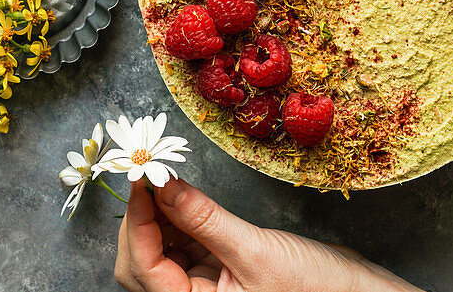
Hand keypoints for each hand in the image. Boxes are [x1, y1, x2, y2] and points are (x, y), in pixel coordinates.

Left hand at [115, 178, 420, 291]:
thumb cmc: (315, 289)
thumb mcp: (253, 250)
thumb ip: (204, 218)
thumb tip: (163, 184)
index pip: (143, 267)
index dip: (138, 220)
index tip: (141, 178)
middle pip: (142, 262)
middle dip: (142, 218)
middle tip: (150, 172)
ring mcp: (202, 289)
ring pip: (161, 250)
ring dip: (159, 213)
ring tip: (165, 175)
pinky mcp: (216, 271)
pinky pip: (185, 244)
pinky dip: (180, 218)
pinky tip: (182, 191)